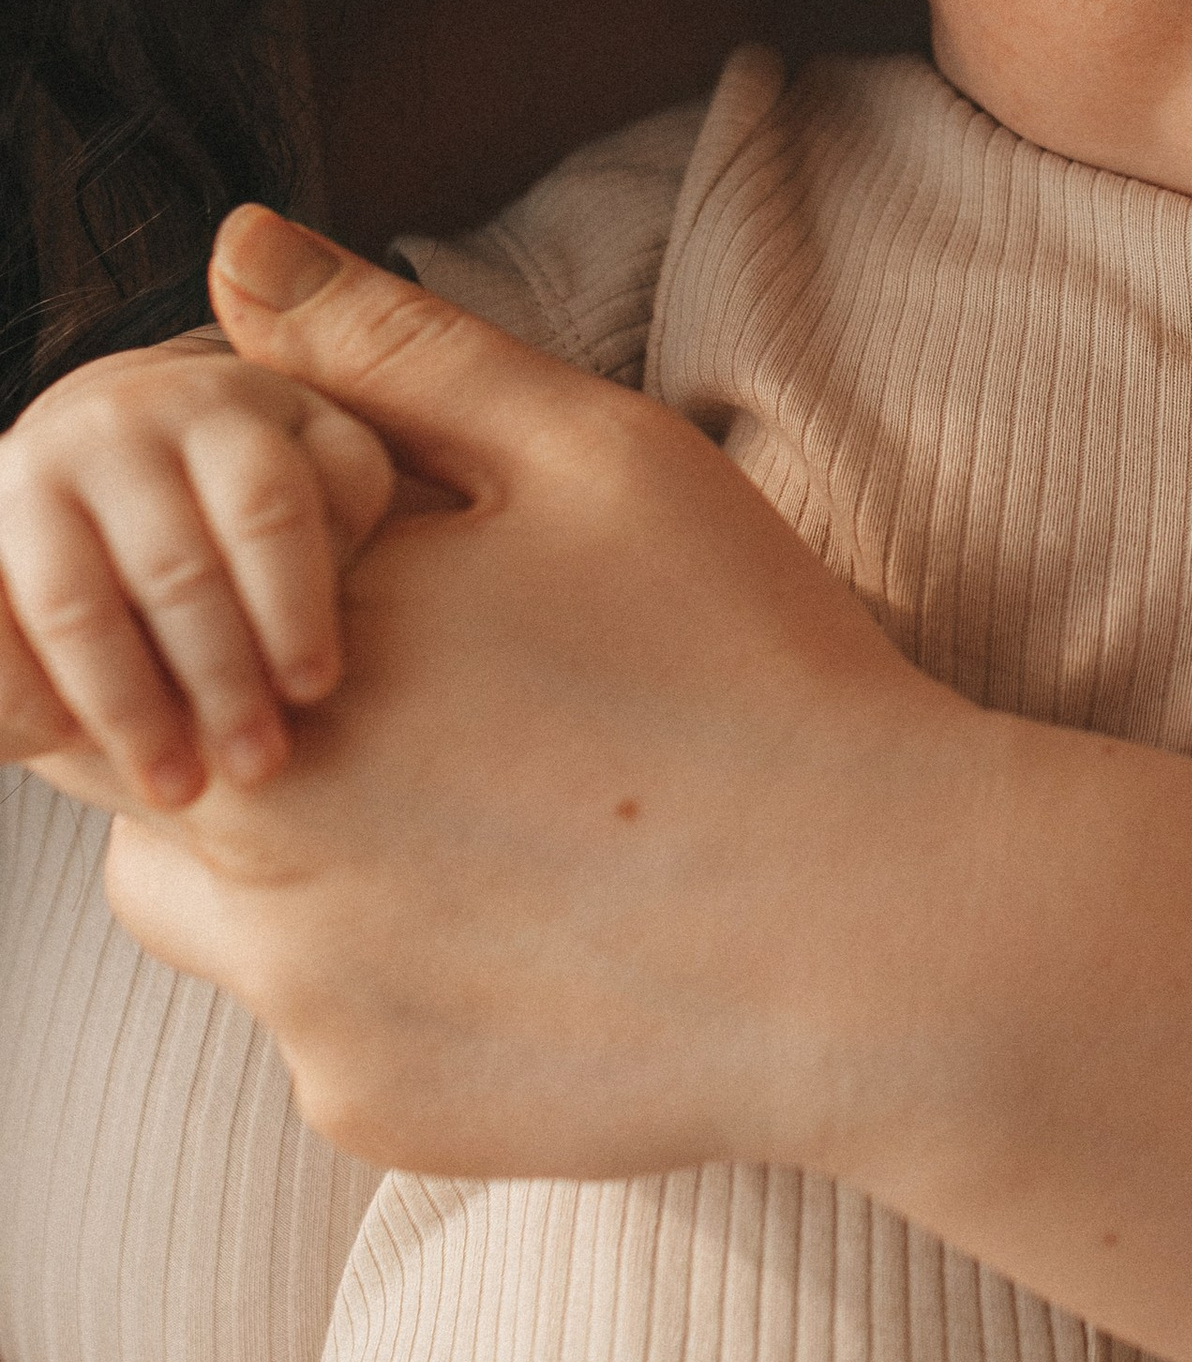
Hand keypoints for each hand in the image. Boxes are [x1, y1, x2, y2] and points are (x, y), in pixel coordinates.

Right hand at [0, 332, 392, 805]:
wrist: (122, 445)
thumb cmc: (258, 485)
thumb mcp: (327, 464)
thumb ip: (352, 496)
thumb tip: (350, 559)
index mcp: (231, 406)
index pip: (267, 506)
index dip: (293, 603)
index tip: (317, 687)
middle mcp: (123, 425)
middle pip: (174, 568)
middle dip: (221, 679)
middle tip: (260, 768)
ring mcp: (37, 477)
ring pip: (77, 604)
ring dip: (128, 707)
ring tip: (178, 789)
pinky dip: (21, 691)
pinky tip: (61, 748)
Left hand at [86, 208, 977, 1178]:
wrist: (883, 935)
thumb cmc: (751, 666)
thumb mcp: (592, 457)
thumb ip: (392, 351)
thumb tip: (232, 252)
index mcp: (287, 660)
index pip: (137, 611)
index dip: (227, 594)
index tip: (361, 611)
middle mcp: (251, 843)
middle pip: (147, 762)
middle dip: (252, 722)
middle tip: (443, 714)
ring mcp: (301, 996)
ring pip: (210, 910)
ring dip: (289, 861)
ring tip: (487, 819)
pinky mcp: (373, 1109)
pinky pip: (325, 1028)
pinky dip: (397, 980)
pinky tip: (549, 933)